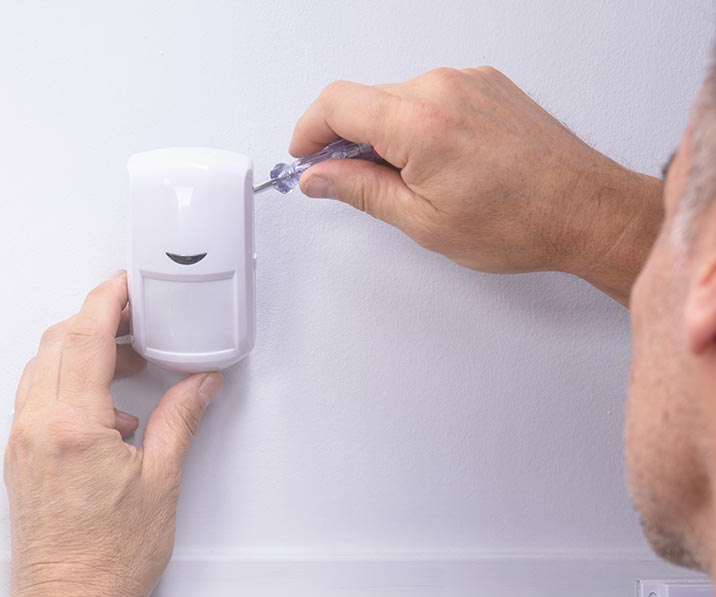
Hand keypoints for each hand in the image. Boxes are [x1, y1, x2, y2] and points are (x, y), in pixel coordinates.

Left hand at [0, 271, 221, 596]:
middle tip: (137, 317)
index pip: (86, 336)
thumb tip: (198, 383)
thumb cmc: (108, 564)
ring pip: (42, 368)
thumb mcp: (161, 484)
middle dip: (96, 318)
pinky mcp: (19, 460)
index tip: (129, 284)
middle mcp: (36, 427)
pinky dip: (67, 382)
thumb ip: (178, 420)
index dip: (109, 300)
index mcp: (72, 426)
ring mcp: (21, 443)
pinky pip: (36, 398)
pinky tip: (108, 408)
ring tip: (127, 361)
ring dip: (79, 350)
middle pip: (57, 342)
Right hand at [291, 66, 662, 303]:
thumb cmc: (521, 221)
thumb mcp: (421, 220)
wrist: (586, 210)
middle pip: (363, 98)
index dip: (308, 131)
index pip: (336, 104)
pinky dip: (416, 121)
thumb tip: (319, 177)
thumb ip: (359, 190)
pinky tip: (432, 159)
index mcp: (420, 124)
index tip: (305, 155)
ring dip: (383, 130)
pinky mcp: (488, 84)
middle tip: (346, 177)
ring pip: (396, 96)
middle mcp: (444, 90)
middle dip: (344, 136)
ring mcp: (469, 82)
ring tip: (403, 177)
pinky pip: (430, 94)